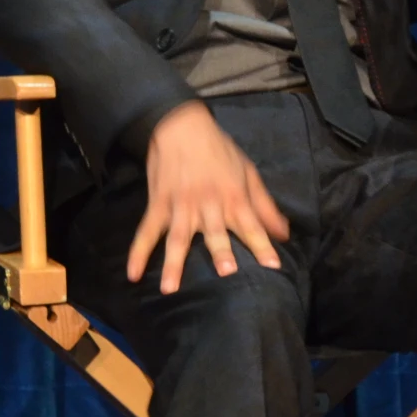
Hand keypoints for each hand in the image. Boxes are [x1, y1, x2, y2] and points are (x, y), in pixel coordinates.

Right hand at [127, 102, 290, 294]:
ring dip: (173, 262)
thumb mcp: (248, 172)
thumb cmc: (219, 151)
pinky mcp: (158, 205)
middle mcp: (207, 205)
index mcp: (232, 197)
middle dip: (220, 251)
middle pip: (215, 232)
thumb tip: (284, 234)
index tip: (273, 267)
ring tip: (169, 289)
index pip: (251, 225)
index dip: (262, 245)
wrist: (181, 127)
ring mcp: (180, 206)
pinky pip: (146, 231)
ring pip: (177, 237)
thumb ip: (265, 206)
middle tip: (226, 272)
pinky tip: (132, 273)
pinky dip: (137, 252)